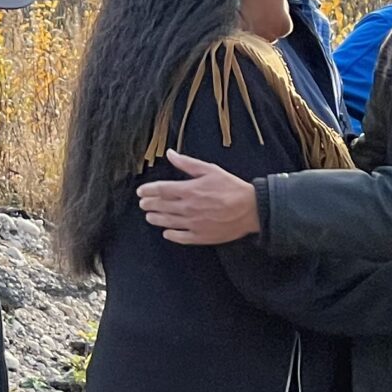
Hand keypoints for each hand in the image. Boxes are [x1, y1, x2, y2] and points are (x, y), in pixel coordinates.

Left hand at [136, 151, 260, 244]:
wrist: (250, 209)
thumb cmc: (231, 187)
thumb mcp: (210, 170)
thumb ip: (187, 163)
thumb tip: (170, 154)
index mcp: (189, 190)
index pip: (161, 190)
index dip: (148, 190)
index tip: (141, 191)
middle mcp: (187, 208)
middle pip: (161, 206)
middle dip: (149, 204)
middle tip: (143, 203)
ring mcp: (192, 224)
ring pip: (167, 222)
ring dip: (155, 219)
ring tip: (149, 217)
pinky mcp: (200, 236)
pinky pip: (180, 237)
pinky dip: (170, 235)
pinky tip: (166, 232)